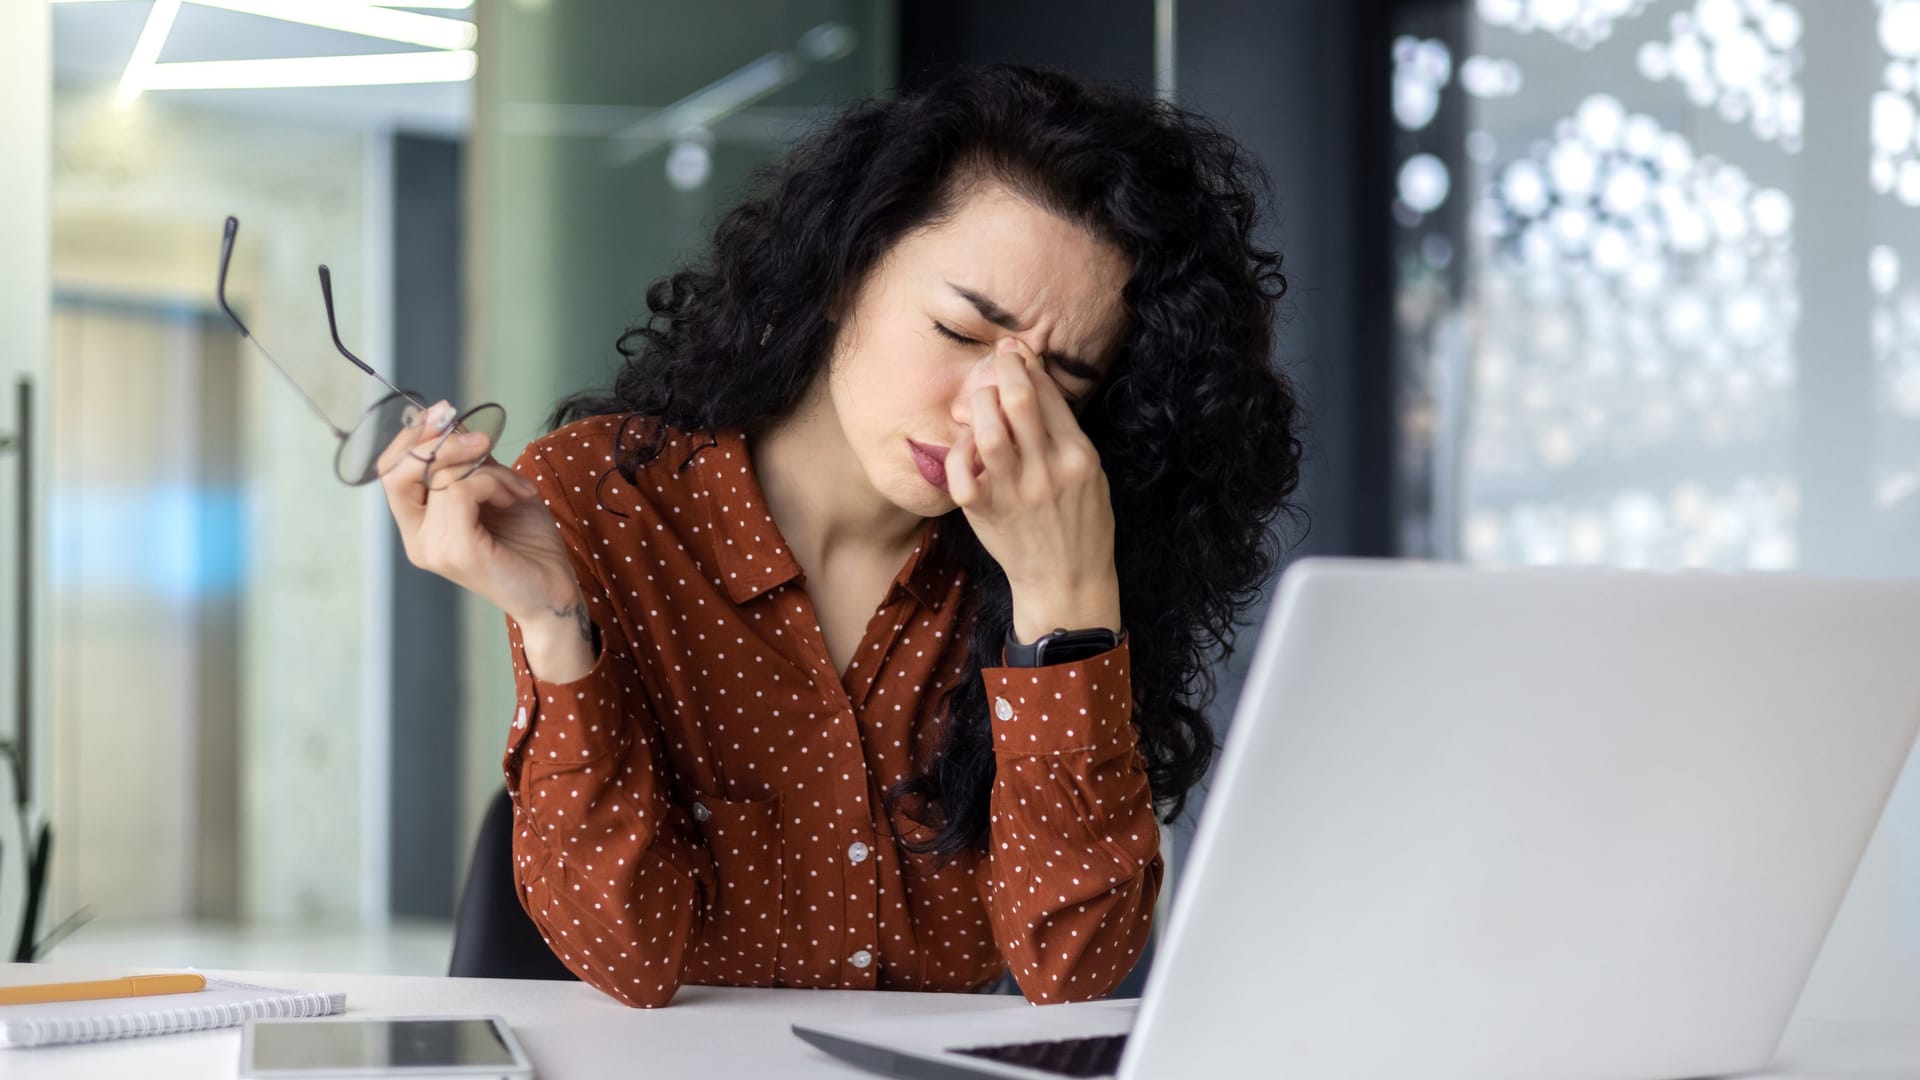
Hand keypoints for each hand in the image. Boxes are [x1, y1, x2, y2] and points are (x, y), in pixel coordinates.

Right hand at [377, 400, 583, 626]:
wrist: (555, 590)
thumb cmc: (527, 542)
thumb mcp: (495, 487)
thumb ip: (468, 460)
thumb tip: (449, 421)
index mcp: (419, 526)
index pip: (391, 471)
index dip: (412, 438)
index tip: (445, 412)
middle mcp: (418, 540)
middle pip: (396, 472)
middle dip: (438, 442)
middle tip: (482, 440)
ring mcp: (433, 549)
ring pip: (442, 476)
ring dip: (488, 469)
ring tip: (516, 488)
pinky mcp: (457, 552)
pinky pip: (461, 491)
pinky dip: (493, 482)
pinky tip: (515, 497)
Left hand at [949, 340, 1121, 641]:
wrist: (1067, 581)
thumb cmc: (1081, 522)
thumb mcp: (1091, 472)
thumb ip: (1065, 431)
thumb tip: (1035, 382)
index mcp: (1078, 456)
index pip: (1049, 394)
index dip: (1027, 363)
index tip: (1015, 349)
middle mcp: (1047, 470)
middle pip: (1018, 399)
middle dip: (1002, 367)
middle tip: (996, 358)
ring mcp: (1015, 491)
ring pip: (987, 428)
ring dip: (979, 403)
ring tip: (981, 400)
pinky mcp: (985, 511)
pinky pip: (961, 469)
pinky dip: (959, 450)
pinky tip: (967, 447)